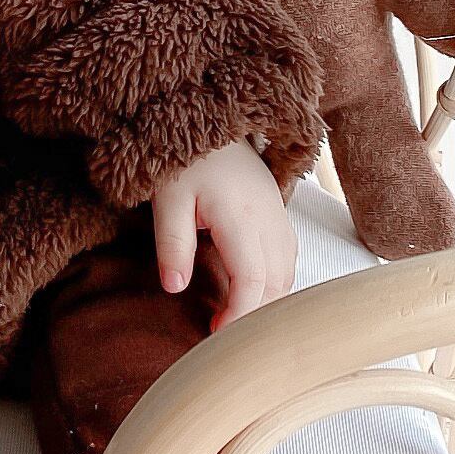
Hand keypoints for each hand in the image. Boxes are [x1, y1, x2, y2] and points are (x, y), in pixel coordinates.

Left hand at [150, 139, 296, 332]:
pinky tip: (247, 292)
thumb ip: (172, 242)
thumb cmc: (186, 156)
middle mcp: (269, 219)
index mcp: (241, 215)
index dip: (239, 317)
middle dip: (254, 318)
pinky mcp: (279, 216)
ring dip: (266, 302)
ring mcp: (279, 217)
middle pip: (276, 285)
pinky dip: (272, 284)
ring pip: (287, 276)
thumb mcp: (168, 196)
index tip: (217, 338)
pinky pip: (286, 260)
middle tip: (222, 337)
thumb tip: (175, 287)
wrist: (210, 115)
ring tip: (232, 319)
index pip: (253, 281)